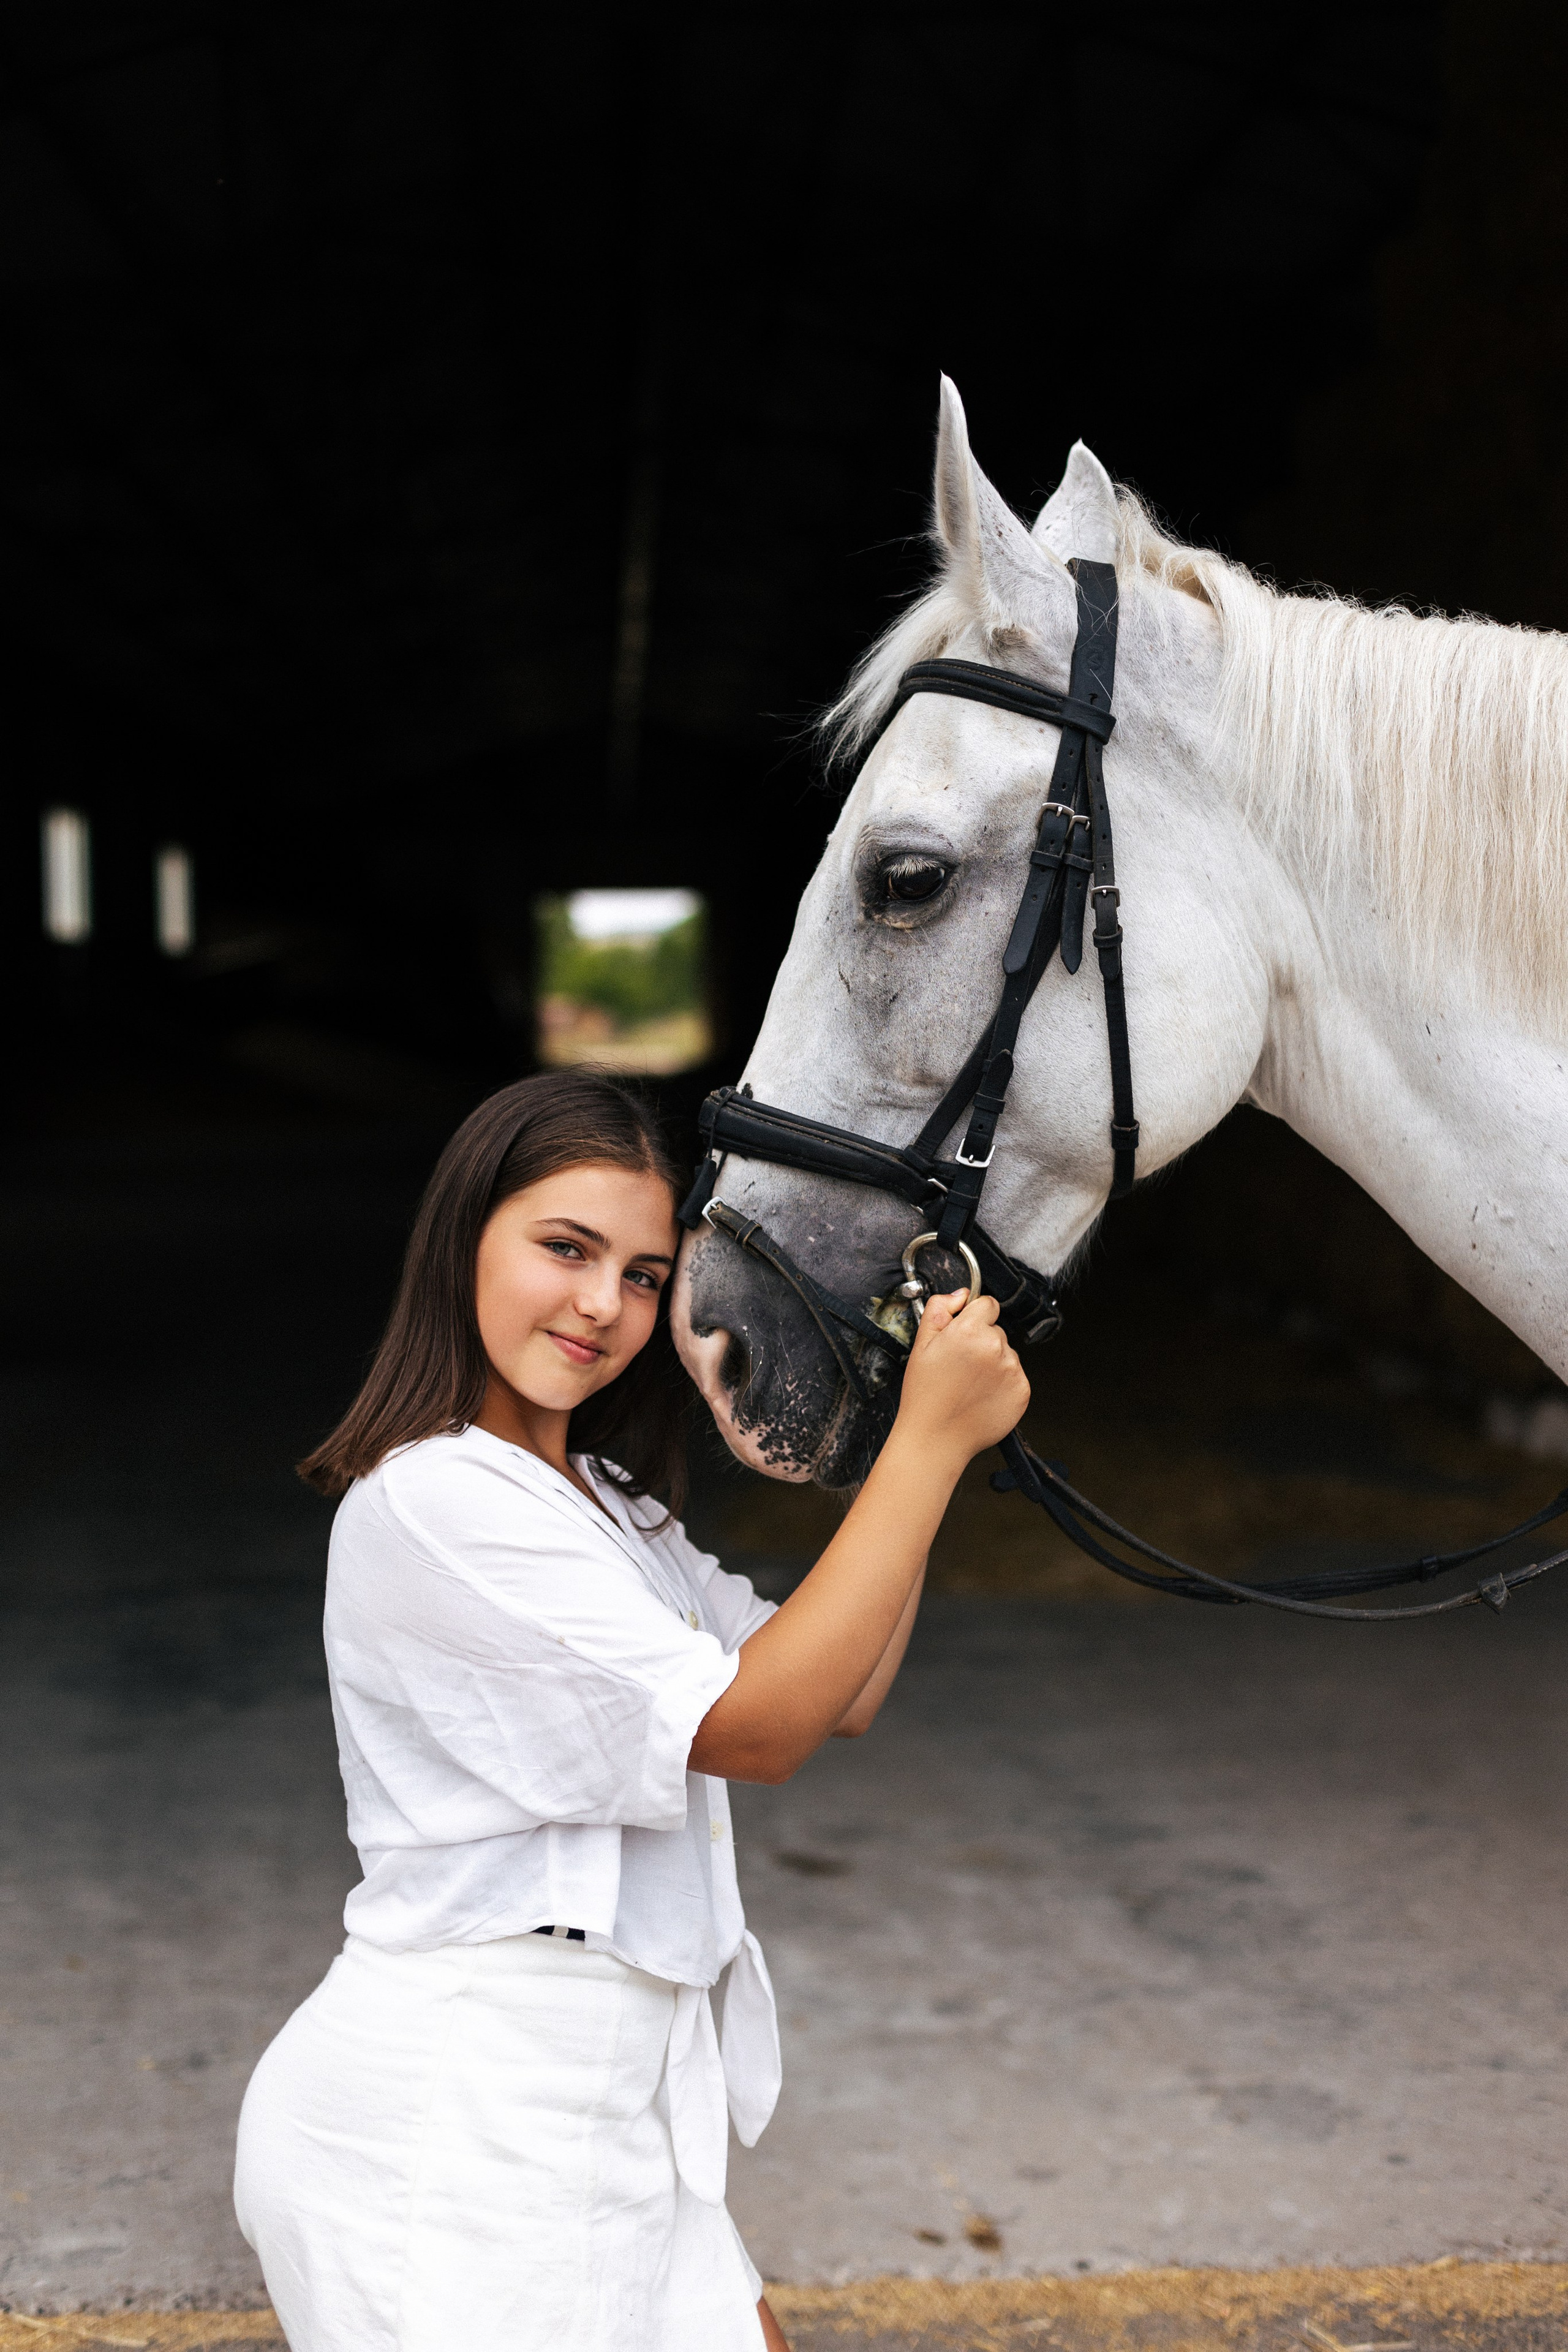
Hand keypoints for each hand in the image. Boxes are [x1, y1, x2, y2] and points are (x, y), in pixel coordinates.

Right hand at [892, 1288, 1029, 1468]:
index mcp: (969, 1331)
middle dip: (981, 1342)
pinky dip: (1002, 1383)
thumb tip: (961, 1294)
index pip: (987, 1304)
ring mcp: (1012, 1369)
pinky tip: (981, 1396)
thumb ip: (939, 1309)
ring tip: (969, 1385)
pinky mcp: (1022, 1390)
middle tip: (959, 1367)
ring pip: (1006, 1353)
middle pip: (996, 1330)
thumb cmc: (925, 1395)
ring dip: (993, 1363)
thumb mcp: (920, 1345)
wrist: (936, 1439)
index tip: (963, 1334)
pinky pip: (1015, 1376)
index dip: (974, 1317)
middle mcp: (995, 1347)